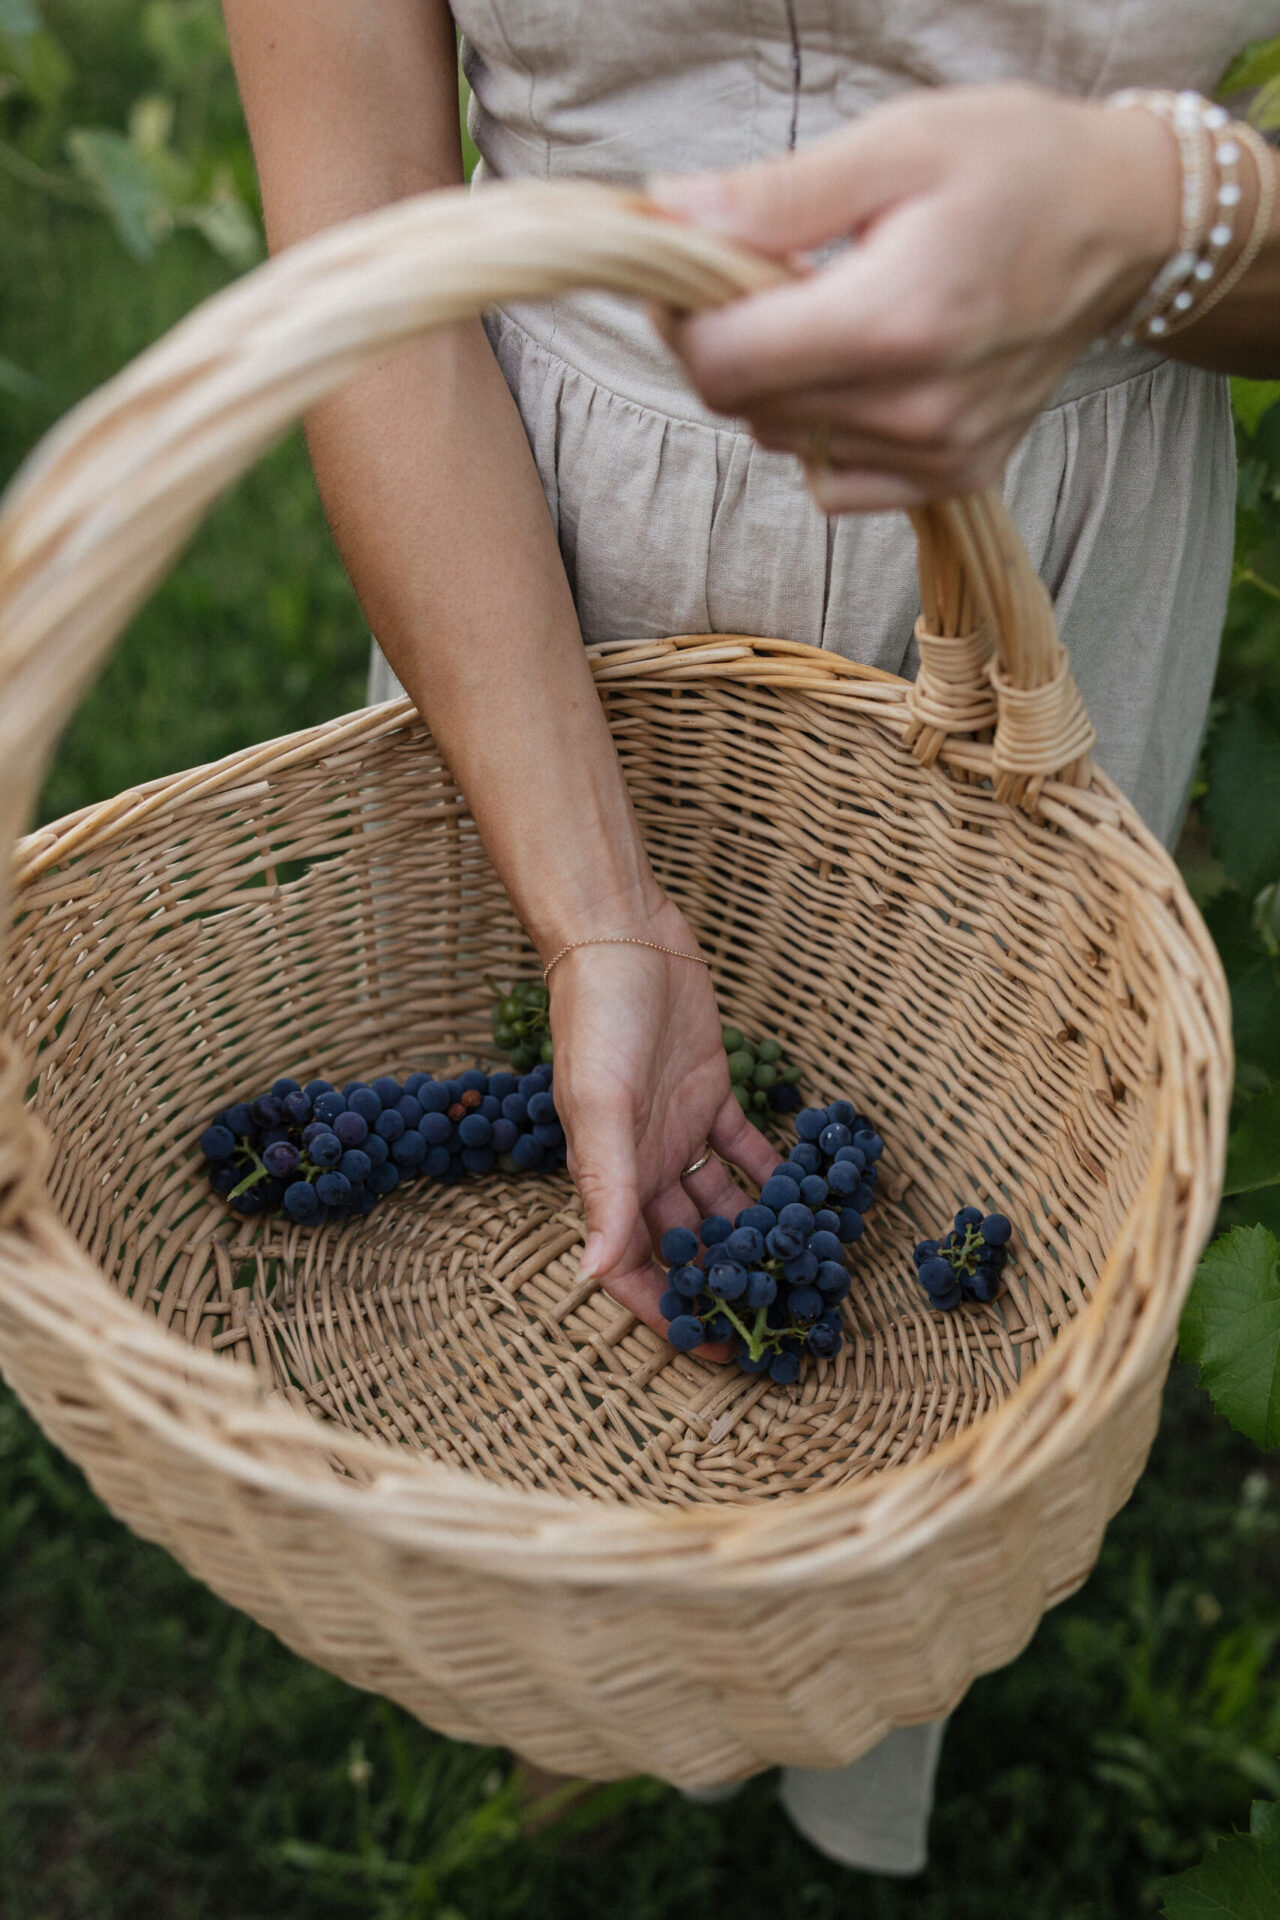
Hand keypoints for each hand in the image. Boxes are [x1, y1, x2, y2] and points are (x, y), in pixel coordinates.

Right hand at [546, 897, 777, 1352]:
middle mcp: (642, 1162)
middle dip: (724, 1279)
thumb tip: (590, 1276)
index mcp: (608, 1176)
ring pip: (722, 1200)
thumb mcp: (600, 1105)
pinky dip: (776, 1169)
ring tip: (810, 1261)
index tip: (716, 1350)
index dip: (668, 1311)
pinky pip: (747, 1148)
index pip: (634, 1265)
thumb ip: (603, 1189)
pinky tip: (816, 1190)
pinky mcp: (711, 1092)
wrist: (622, 935)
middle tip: (780, 1314)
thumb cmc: (598, 1019)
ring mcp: (678, 1128)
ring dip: (758, 1229)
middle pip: (685, 1240)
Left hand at [650, 83, 1178, 511]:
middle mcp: (918, 407)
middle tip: (762, 274)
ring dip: (777, 382)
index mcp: (895, 320)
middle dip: (727, 340)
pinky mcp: (956, 475)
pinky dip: (823, 433)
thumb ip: (776, 197)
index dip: (684, 319)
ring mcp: (939, 452)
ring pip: (783, 441)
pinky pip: (836, 484)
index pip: (724, 363)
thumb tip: (668, 216)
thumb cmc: (1012, 166)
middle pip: (744, 405)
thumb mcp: (894, 145)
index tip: (692, 272)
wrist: (1122, 224)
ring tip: (828, 311)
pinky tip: (859, 373)